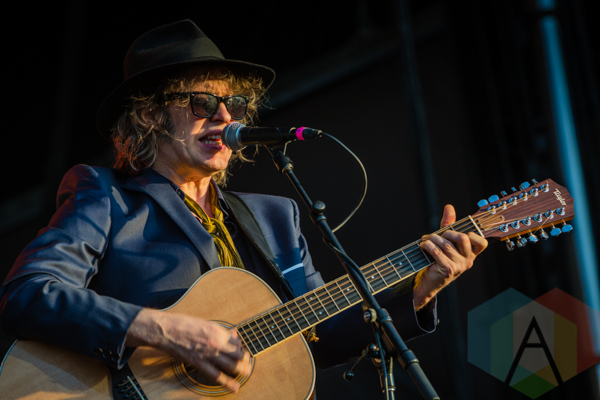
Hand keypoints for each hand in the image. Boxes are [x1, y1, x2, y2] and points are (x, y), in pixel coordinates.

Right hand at [126, 309, 249, 391]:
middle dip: (246, 361)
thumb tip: (232, 334)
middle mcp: (216, 343)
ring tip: (246, 374)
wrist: (167, 330)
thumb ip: (220, 330)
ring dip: (241, 371)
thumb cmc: (185, 324)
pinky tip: (234, 387)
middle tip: (248, 364)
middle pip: (239, 355)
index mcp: (218, 331)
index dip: (242, 347)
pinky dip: (227, 382)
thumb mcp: (206, 323)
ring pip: (231, 365)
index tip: (243, 351)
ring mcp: (208, 354)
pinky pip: (216, 375)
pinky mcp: (199, 363)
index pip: (238, 342)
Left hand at [413, 204, 487, 309]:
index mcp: (471, 254)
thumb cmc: (437, 260)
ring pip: (446, 244)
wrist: (428, 282)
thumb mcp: (445, 241)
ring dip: (432, 239)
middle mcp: (468, 261)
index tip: (459, 231)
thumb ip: (449, 225)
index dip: (472, 234)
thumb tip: (449, 207)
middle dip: (447, 233)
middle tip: (436, 236)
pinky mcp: (448, 269)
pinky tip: (423, 246)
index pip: (482, 242)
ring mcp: (459, 266)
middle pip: (463, 238)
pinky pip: (437, 252)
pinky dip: (427, 246)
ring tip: (425, 240)